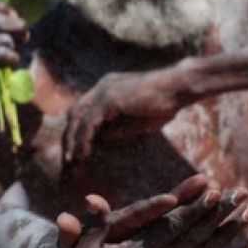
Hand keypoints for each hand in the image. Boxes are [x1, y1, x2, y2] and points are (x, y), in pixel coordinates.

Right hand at [0, 0, 27, 117]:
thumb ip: (6, 32)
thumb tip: (22, 24)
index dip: (1, 8)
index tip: (15, 17)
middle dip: (15, 29)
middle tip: (23, 41)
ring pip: (2, 38)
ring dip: (14, 49)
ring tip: (10, 60)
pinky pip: (0, 53)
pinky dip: (11, 59)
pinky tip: (11, 65)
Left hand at [63, 68, 185, 163]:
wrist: (179, 87)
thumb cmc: (165, 103)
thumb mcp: (137, 119)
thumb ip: (117, 126)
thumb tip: (101, 138)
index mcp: (107, 88)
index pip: (83, 109)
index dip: (77, 129)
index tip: (75, 148)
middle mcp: (102, 87)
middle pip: (75, 112)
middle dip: (69, 136)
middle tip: (68, 158)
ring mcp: (104, 91)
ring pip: (78, 118)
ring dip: (73, 141)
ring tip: (72, 161)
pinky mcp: (109, 100)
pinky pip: (89, 123)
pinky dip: (83, 139)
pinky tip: (83, 154)